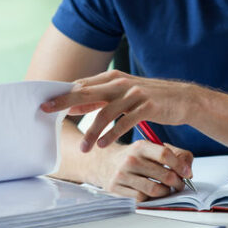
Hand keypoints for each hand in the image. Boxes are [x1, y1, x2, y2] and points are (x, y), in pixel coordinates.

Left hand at [40, 70, 198, 152]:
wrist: (183, 99)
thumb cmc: (150, 98)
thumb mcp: (124, 94)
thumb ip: (100, 98)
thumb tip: (74, 104)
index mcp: (113, 78)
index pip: (82, 85)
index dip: (63, 95)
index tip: (44, 103)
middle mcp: (121, 83)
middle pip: (87, 93)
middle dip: (65, 103)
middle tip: (47, 112)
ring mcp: (134, 94)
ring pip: (105, 113)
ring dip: (92, 132)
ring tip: (84, 148)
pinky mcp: (147, 106)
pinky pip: (125, 122)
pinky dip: (112, 134)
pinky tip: (104, 145)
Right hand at [93, 140, 193, 200]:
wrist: (106, 163)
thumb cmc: (136, 156)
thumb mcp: (152, 148)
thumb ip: (176, 154)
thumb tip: (188, 171)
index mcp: (141, 146)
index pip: (165, 154)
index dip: (180, 165)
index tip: (187, 173)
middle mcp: (130, 159)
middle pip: (163, 174)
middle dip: (177, 182)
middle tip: (180, 184)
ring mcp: (122, 175)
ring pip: (154, 190)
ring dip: (165, 192)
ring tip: (167, 190)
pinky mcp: (116, 189)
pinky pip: (141, 198)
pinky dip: (150, 199)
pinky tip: (152, 194)